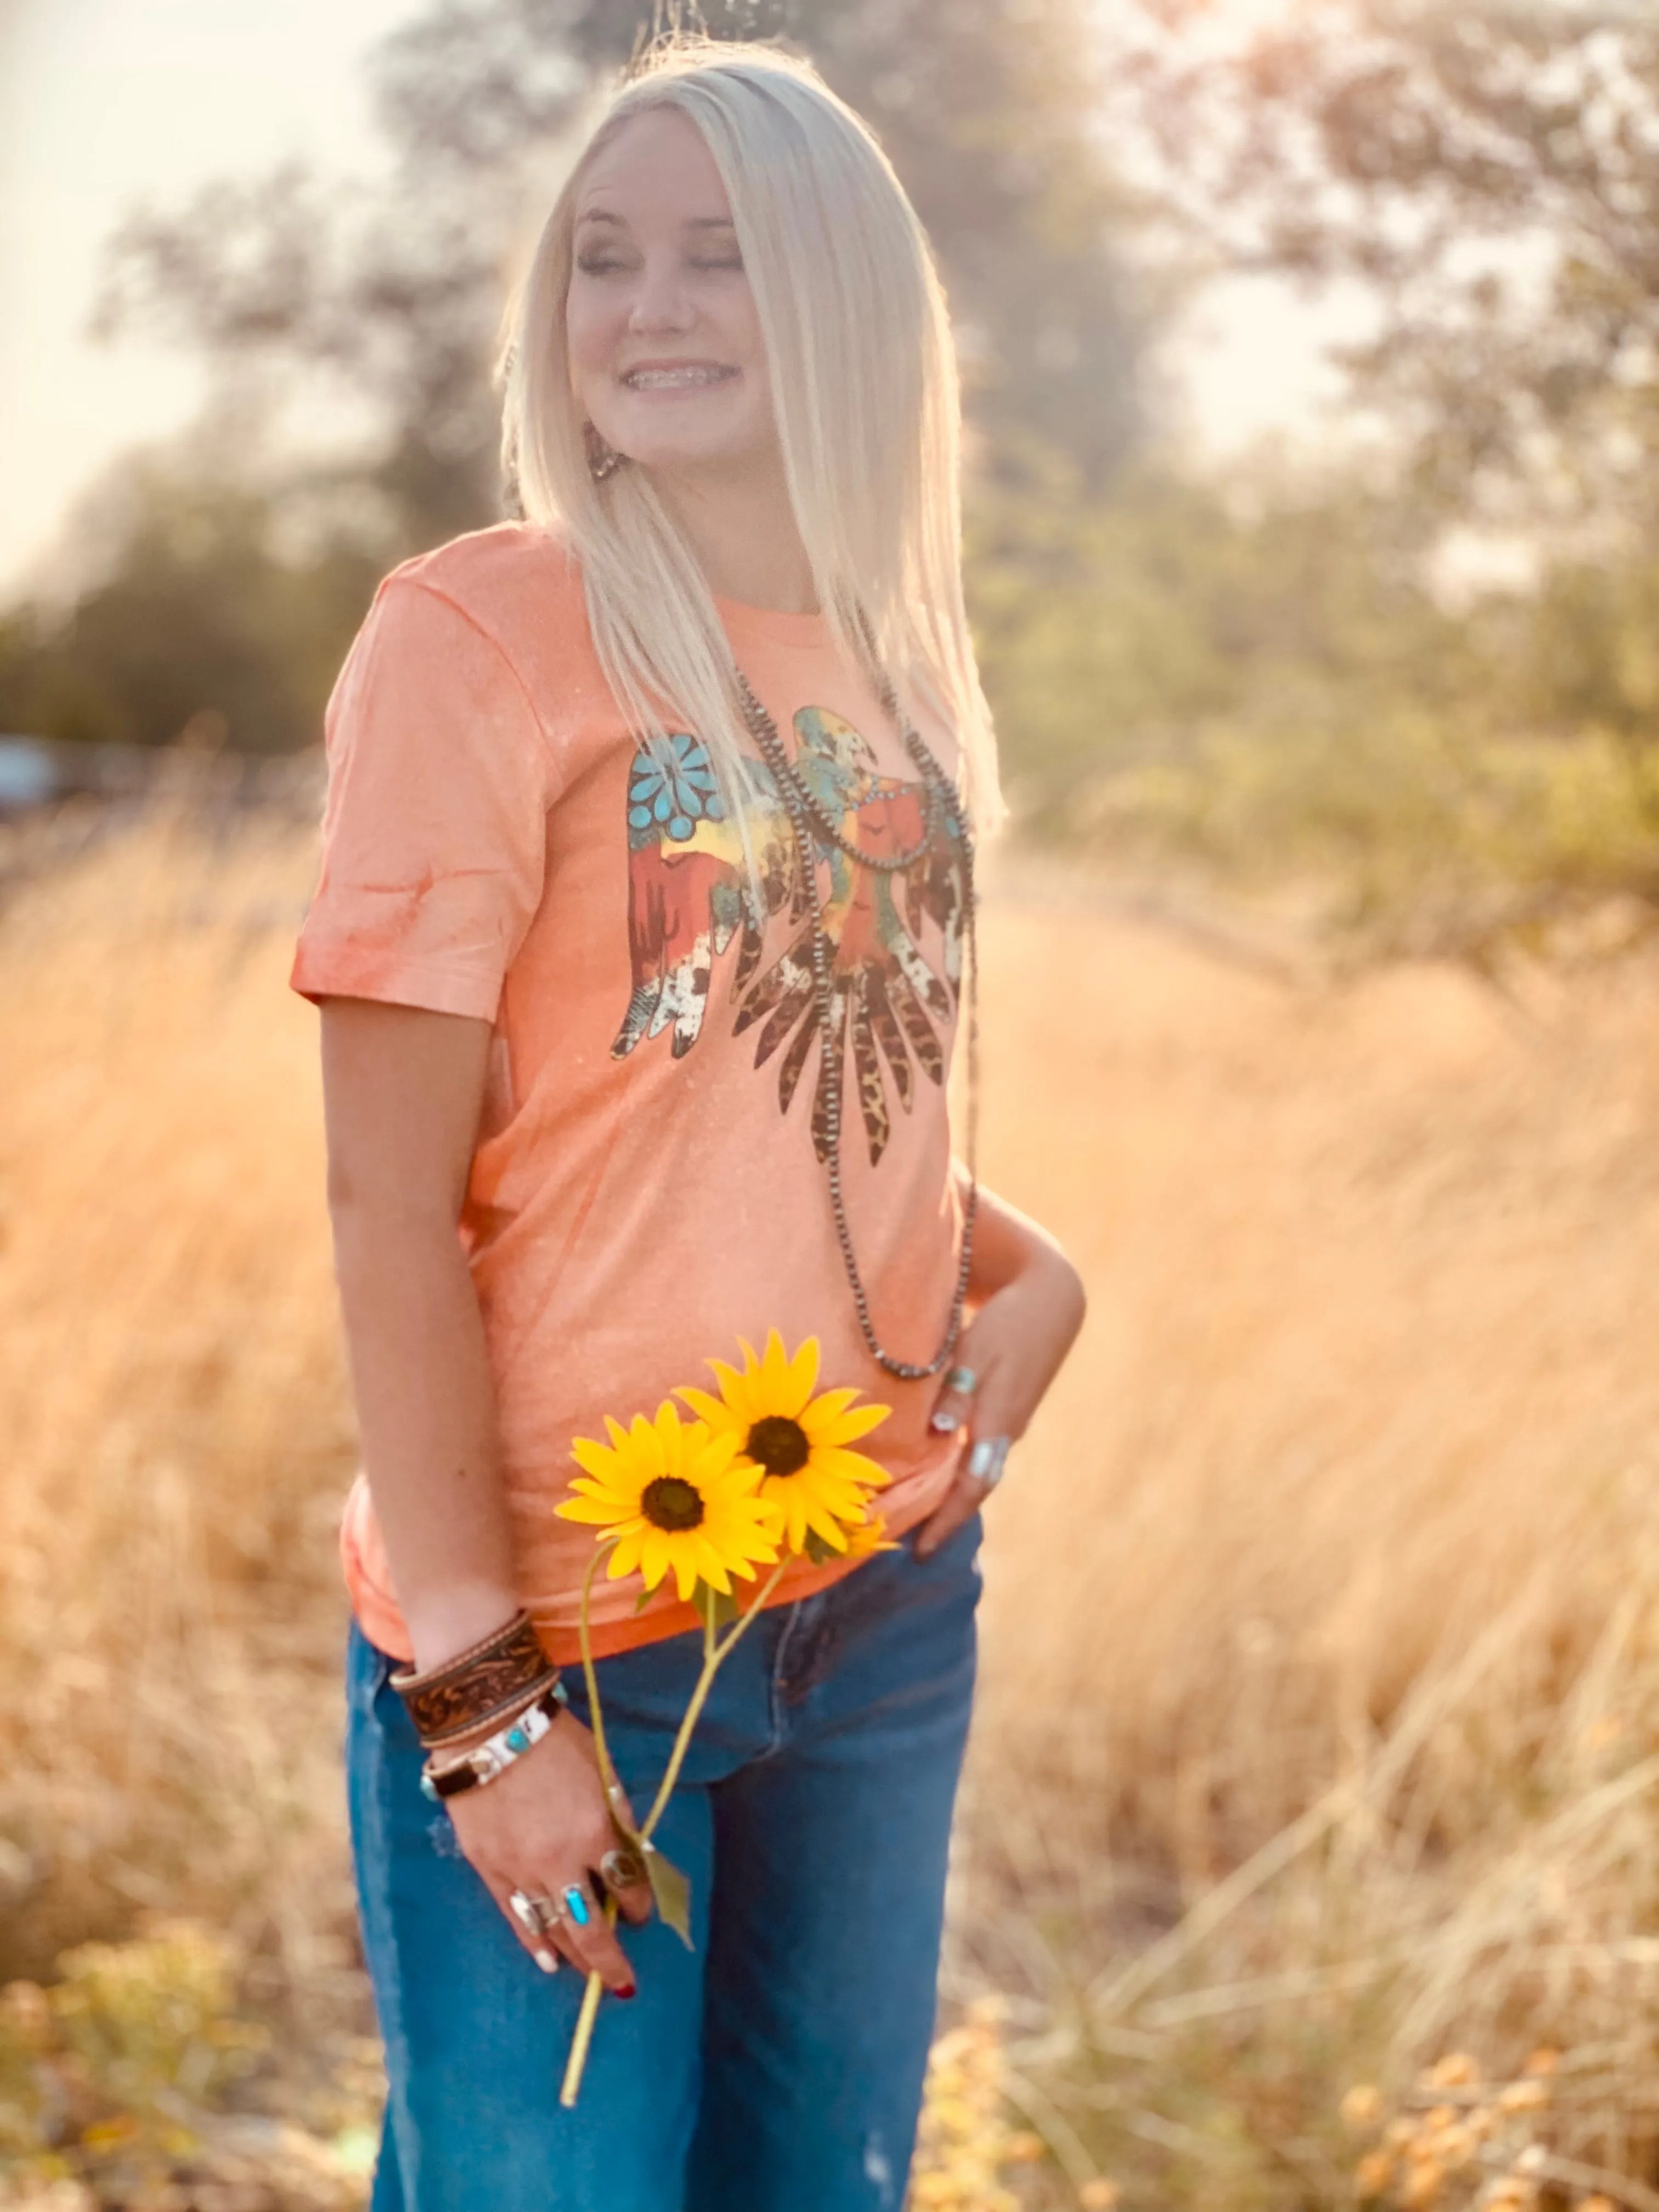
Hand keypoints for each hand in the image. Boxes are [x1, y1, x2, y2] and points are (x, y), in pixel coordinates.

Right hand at [444, 1706, 652, 1990]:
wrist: (489, 1726)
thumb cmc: (555, 1741)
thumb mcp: (602, 1771)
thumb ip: (617, 1816)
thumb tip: (631, 1854)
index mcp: (594, 1832)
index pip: (626, 1884)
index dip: (639, 1903)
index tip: (641, 1911)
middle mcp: (560, 1861)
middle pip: (591, 1926)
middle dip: (610, 1958)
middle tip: (623, 1981)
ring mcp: (521, 1870)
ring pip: (553, 1930)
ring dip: (575, 1957)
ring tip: (591, 1972)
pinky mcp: (489, 1870)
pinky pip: (517, 1917)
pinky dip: (534, 1943)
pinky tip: (547, 1960)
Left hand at [912, 1247, 1085, 1559]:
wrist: (1052, 1301)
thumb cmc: (1008, 1322)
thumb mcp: (979, 1351)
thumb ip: (959, 1390)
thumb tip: (939, 1430)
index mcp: (997, 1422)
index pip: (970, 1487)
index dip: (946, 1520)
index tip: (922, 1551)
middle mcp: (1005, 1431)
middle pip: (975, 1487)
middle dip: (947, 1518)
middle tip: (916, 1549)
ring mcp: (1009, 1421)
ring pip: (978, 1470)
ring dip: (953, 1496)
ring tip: (921, 1517)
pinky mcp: (1007, 1408)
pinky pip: (980, 1451)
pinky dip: (959, 1469)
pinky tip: (939, 1471)